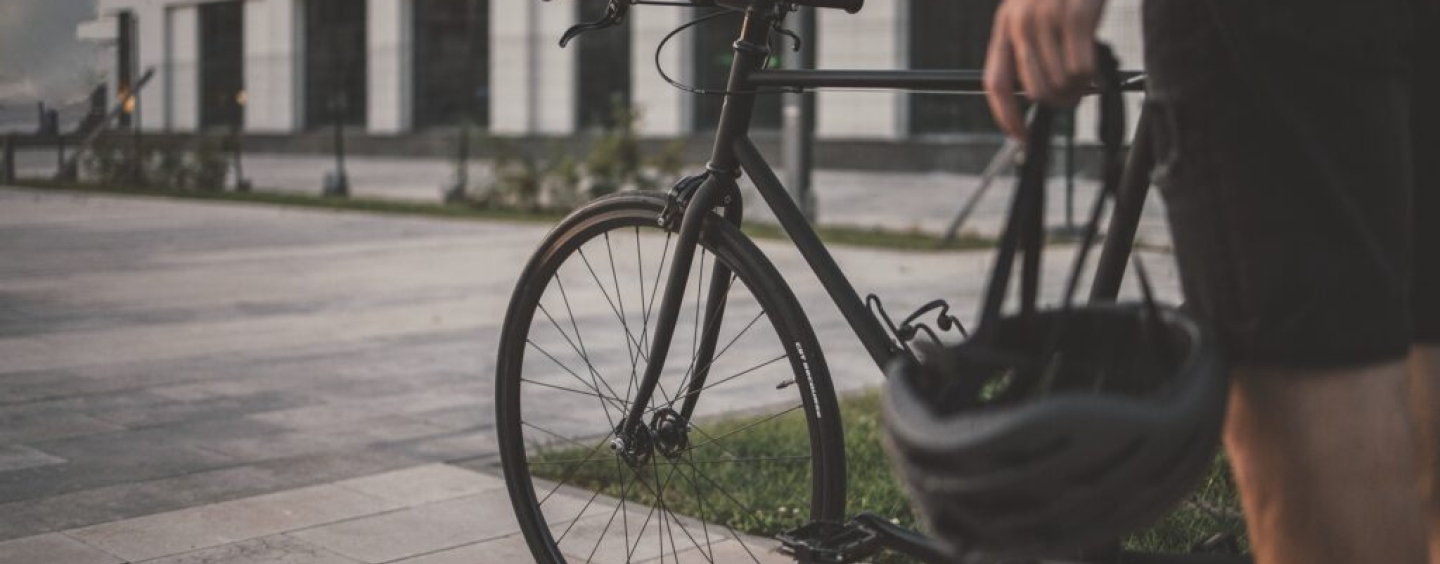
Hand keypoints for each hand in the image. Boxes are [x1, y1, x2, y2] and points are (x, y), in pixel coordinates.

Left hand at [984, 0, 1107, 138]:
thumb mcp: (1036, 10)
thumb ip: (1030, 47)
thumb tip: (1040, 94)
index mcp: (1006, 26)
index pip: (996, 83)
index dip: (1006, 116)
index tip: (1021, 137)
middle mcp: (1021, 24)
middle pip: (1034, 91)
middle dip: (1058, 102)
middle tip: (1075, 96)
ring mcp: (1047, 20)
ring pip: (1060, 84)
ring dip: (1078, 88)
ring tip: (1088, 72)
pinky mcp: (1075, 17)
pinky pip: (1082, 69)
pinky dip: (1093, 74)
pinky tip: (1097, 60)